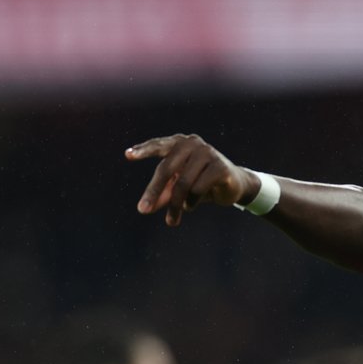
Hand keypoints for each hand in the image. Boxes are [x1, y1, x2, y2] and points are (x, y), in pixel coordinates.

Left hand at [125, 134, 254, 225]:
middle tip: (143, 211)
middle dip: (154, 191)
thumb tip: (145, 208)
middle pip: (167, 168)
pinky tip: (192, 205)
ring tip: (172, 219)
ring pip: (183, 183)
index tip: (128, 155)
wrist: (234, 184)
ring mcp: (208, 153)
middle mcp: (193, 144)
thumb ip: (162, 194)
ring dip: (175, 205)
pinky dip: (192, 202)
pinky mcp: (221, 167)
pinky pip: (199, 188)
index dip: (144, 150)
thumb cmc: (201, 182)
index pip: (159, 145)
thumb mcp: (178, 187)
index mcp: (180, 144)